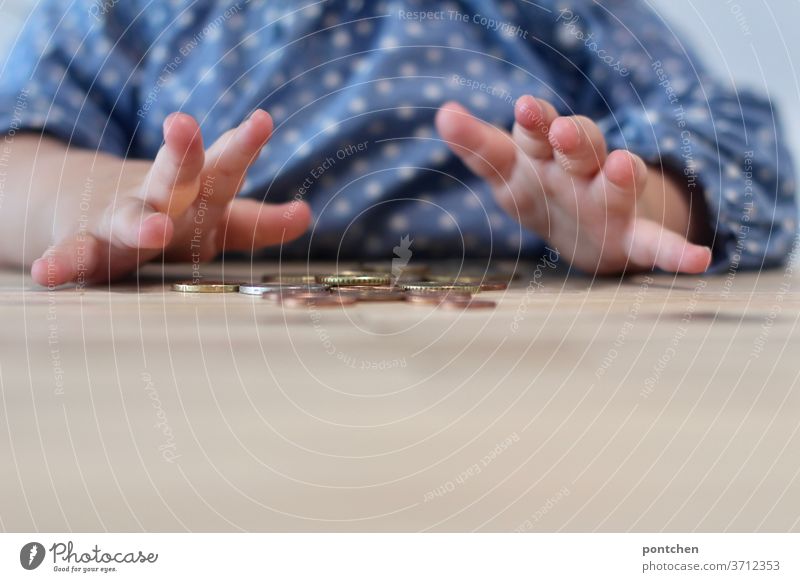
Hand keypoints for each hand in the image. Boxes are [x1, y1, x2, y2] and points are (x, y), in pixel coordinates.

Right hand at [31, 110, 310, 284]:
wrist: (90, 203)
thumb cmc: (171, 211)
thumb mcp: (213, 214)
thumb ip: (255, 221)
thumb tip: (305, 214)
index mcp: (201, 195)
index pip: (227, 172)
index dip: (247, 157)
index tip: (279, 159)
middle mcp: (164, 202)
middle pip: (179, 176)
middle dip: (184, 152)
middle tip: (182, 123)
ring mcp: (123, 220)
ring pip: (131, 215)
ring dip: (140, 220)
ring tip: (152, 227)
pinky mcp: (89, 244)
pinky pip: (76, 255)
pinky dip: (64, 262)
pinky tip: (48, 275)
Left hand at [436, 96, 711, 274]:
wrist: (586, 229)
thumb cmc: (543, 187)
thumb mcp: (508, 169)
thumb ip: (478, 144)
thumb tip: (443, 112)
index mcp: (542, 155)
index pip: (528, 135)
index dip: (528, 123)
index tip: (523, 106)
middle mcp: (577, 170)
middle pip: (577, 146)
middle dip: (570, 137)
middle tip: (560, 129)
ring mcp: (607, 201)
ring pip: (615, 183)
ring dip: (620, 175)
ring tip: (624, 167)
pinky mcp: (631, 235)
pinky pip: (656, 242)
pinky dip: (676, 251)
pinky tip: (698, 261)